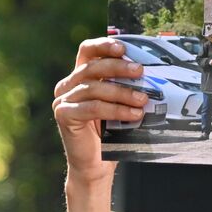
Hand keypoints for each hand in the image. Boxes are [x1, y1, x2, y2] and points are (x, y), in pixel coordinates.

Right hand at [52, 38, 147, 185]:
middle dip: (118, 67)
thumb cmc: (110, 134)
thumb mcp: (118, 104)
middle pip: (92, 67)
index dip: (104, 45)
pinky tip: (133, 114)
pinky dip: (115, 109)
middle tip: (139, 72)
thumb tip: (148, 73)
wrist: (96, 165)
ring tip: (142, 99)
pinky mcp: (64, 115)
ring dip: (122, 92)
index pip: (87, 51)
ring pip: (94, 87)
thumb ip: (124, 86)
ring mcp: (63, 100)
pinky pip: (92, 107)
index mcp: (80, 77)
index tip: (123, 48)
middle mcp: (67, 86)